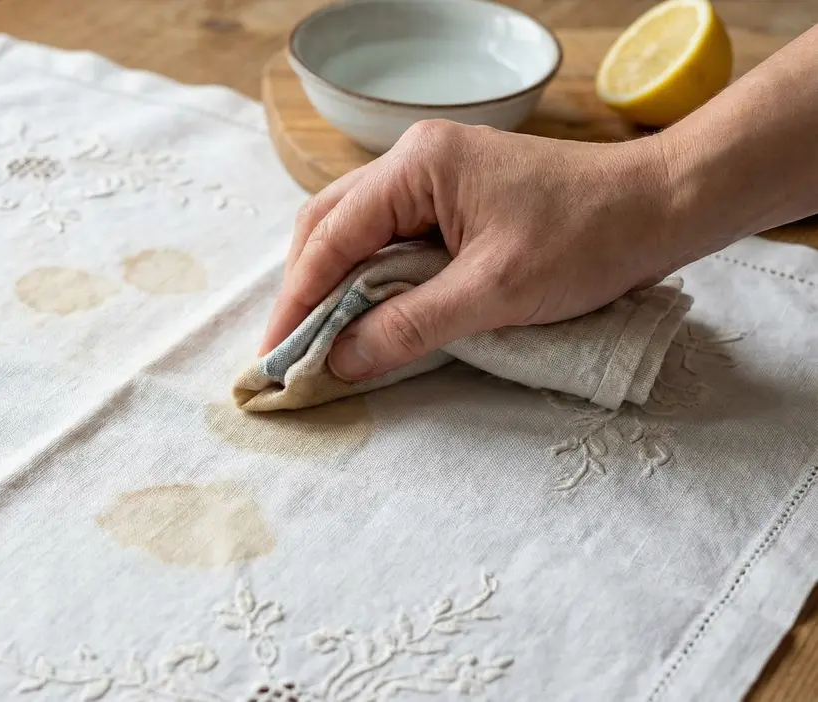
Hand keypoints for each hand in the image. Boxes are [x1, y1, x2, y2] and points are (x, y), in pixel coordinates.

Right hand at [261, 119, 693, 381]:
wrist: (661, 208)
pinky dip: (370, 278)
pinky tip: (363, 313)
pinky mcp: (454, 198)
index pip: (332, 237)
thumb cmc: (587, 240)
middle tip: (288, 351)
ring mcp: (434, 176)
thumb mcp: (493, 293)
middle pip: (331, 226)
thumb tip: (339, 362)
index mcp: (417, 165)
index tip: (273, 356)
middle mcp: (415, 160)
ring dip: (334, 285)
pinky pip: (392, 238)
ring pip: (357, 231)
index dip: (298, 301)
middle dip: (305, 290)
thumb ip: (408, 327)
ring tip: (316, 339)